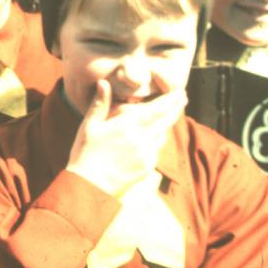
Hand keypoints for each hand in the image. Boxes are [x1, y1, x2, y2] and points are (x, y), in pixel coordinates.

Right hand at [67, 79, 186, 197]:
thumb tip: (103, 83)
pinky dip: (156, 141)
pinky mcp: (147, 167)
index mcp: (126, 126)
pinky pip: (156, 150)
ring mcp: (146, 154)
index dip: (171, 100)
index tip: (181, 92)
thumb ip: (99, 104)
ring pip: (163, 135)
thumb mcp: (89, 126)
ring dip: (166, 124)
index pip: (156, 109)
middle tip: (183, 98)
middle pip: (166, 121)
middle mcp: (141, 139)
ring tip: (166, 116)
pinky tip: (150, 138)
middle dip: (176, 108)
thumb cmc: (85, 152)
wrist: (89, 185)